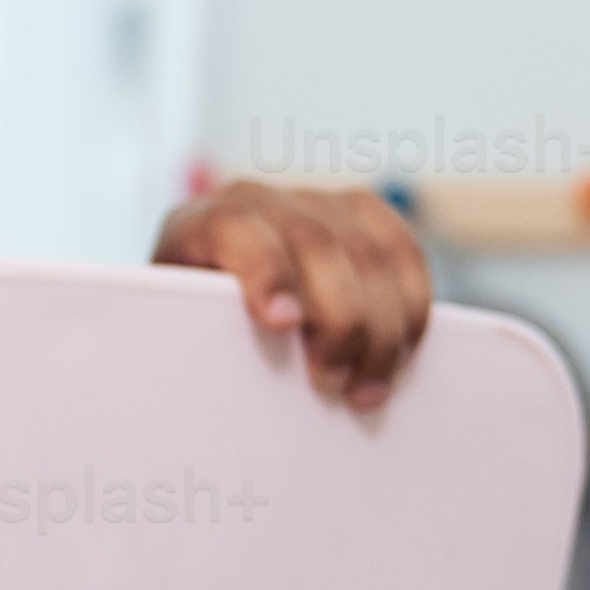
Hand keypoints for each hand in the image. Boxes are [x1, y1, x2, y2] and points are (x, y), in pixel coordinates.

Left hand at [154, 179, 430, 411]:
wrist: (203, 311)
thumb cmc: (189, 341)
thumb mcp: (178, 342)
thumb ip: (199, 349)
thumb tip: (238, 390)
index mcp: (197, 225)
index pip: (236, 228)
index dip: (266, 271)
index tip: (283, 324)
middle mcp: (256, 199)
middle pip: (315, 243)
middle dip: (337, 318)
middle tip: (332, 381)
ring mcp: (312, 201)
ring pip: (368, 253)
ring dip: (381, 327)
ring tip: (367, 389)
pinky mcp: (358, 214)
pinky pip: (402, 251)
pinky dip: (411, 304)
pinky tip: (402, 353)